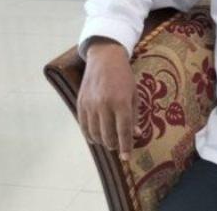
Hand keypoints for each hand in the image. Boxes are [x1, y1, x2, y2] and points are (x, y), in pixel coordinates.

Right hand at [77, 37, 137, 160]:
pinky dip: (90, 135)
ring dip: (102, 141)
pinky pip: (84, 126)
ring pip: (94, 133)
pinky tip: (96, 138)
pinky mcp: (80, 103)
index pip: (123, 131)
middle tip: (118, 147)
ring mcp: (90, 105)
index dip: (125, 147)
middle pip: (108, 135)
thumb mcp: (134, 94)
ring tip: (109, 142)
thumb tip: (136, 134)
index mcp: (121, 102)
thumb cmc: (124, 77)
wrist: (105, 59)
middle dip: (114, 145)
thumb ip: (134, 116)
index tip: (126, 157)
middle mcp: (104, 105)